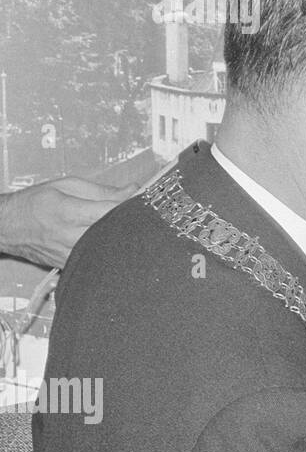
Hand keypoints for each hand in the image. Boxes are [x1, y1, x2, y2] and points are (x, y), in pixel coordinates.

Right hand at [0, 177, 131, 267]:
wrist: (7, 227)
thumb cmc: (34, 203)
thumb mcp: (66, 186)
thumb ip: (102, 190)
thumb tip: (132, 190)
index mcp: (69, 213)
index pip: (112, 212)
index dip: (133, 206)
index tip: (146, 200)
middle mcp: (70, 237)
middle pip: (114, 233)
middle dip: (132, 223)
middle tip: (143, 215)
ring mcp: (70, 255)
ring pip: (109, 248)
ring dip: (122, 237)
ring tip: (129, 227)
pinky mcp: (69, 266)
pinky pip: (98, 258)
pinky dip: (108, 248)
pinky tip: (113, 240)